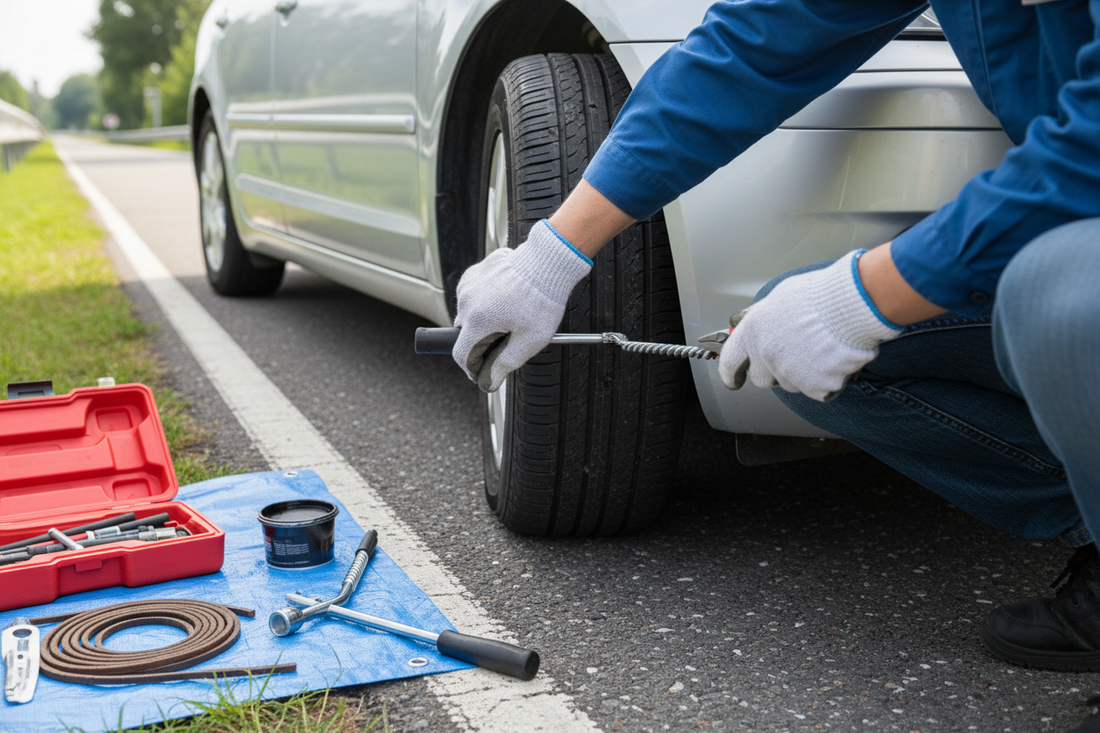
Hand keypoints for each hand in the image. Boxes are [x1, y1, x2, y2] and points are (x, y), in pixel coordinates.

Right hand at [453, 220, 591, 391]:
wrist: (549, 261)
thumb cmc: (543, 297)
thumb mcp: (529, 340)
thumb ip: (505, 363)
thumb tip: (489, 381)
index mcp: (477, 320)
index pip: (461, 355)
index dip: (472, 369)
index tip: (484, 372)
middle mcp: (467, 301)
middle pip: (464, 333)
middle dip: (481, 342)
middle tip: (507, 340)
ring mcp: (469, 284)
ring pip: (469, 313)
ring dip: (483, 320)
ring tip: (511, 316)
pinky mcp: (475, 272)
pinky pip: (474, 295)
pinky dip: (486, 301)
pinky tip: (507, 299)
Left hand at [716, 251, 903, 401]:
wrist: (850, 306)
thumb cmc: (819, 295)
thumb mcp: (779, 299)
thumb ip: (764, 321)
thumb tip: (759, 330)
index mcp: (752, 332)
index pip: (729, 363)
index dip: (731, 373)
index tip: (734, 379)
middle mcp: (765, 355)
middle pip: (761, 379)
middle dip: (773, 372)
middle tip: (794, 355)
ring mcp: (789, 374)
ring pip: (791, 384)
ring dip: (802, 374)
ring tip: (820, 349)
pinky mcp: (814, 387)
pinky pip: (818, 390)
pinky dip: (827, 380)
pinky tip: (834, 359)